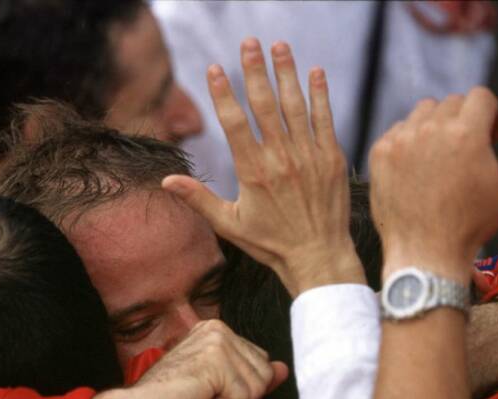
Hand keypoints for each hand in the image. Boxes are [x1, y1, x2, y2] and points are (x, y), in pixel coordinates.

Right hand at [91, 320, 287, 398]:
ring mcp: (218, 341)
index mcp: (216, 331)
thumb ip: (250, 376)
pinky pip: (244, 398)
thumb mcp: (218, 392)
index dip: (238, 392)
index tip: (205, 396)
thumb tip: (283, 369)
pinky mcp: (217, 360)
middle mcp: (218, 328)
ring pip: (257, 388)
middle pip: (263, 375)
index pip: (259, 364)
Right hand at [161, 39, 364, 297]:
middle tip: (249, 42)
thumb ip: (198, 199)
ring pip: (295, 106)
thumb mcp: (229, 225)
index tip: (215, 69)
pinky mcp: (332, 159)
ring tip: (279, 46)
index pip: (234, 123)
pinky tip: (315, 72)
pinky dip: (320, 95)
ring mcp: (309, 156)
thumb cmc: (271, 243)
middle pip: (265, 106)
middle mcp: (281, 160)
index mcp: (253, 173)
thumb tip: (164, 182)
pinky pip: (325, 119)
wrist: (318, 257)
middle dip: (255, 71)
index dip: (223, 94)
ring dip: (287, 73)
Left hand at [369, 90, 497, 283]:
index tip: (488, 139)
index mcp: (466, 133)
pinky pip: (400, 129)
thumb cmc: (472, 225)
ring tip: (441, 161)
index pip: (481, 96)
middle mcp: (430, 129)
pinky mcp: (380, 152)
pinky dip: (411, 141)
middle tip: (465, 156)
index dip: (489, 116)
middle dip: (464, 121)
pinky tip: (419, 169)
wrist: (425, 253)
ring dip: (436, 127)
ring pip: (424, 112)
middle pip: (453, 102)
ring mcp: (401, 139)